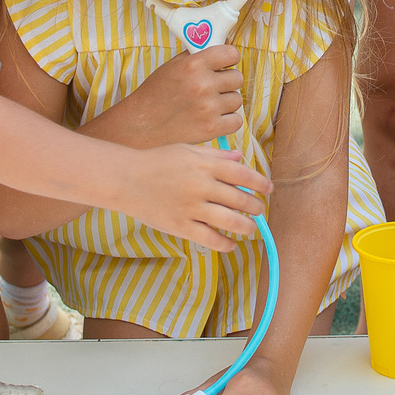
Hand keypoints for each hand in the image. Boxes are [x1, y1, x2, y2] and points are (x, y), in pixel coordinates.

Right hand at [106, 46, 246, 147]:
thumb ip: (196, 55)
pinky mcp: (212, 128)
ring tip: (210, 105)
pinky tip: (214, 118)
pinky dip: (228, 121)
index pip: (231, 54)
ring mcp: (208, 108)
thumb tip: (222, 43)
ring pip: (237, 100)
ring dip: (227, 102)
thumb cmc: (155, 94)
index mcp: (193, 65)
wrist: (141, 125)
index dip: (230, 59)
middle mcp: (203, 85)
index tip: (225, 65)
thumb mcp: (172, 66)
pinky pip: (236, 121)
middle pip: (237, 78)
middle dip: (228, 82)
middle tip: (215, 88)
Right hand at [113, 144, 270, 251]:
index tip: (268, 189)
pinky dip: (225, 244)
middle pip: (241, 200)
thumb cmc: (156, 161)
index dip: (260, 183)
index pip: (243, 175)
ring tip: (250, 229)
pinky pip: (210, 238)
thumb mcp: (186, 150)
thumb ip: (215, 155)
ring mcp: (192, 207)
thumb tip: (240, 157)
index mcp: (205, 165)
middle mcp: (202, 185)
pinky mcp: (181, 225)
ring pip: (230, 221)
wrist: (125, 179)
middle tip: (260, 211)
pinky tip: (230, 244)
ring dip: (247, 227)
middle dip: (256, 207)